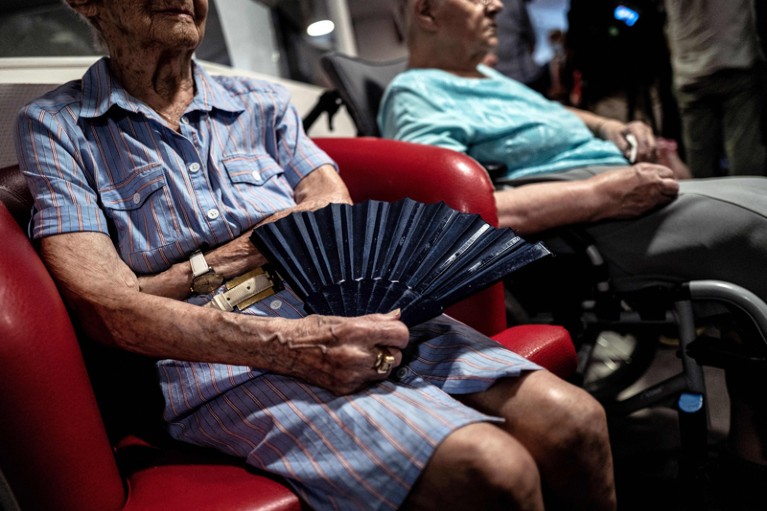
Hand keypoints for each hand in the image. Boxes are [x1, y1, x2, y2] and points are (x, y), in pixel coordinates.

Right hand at [274, 309, 408, 394]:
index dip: (399, 334)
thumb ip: (375, 320)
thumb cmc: (314, 329)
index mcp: (357, 332)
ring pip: (385, 372)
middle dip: (389, 350)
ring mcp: (351, 375)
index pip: (400, 335)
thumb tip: (398, 315)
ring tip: (362, 356)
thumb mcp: (344, 319)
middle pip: (396, 357)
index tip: (392, 334)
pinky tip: (349, 367)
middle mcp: (356, 355)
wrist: (285, 349)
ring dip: (379, 364)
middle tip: (375, 345)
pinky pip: (368, 383)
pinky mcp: (345, 388)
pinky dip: (364, 375)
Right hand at [592, 163, 678, 220]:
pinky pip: (657, 207)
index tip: (660, 181)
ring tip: (653, 198)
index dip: (665, 177)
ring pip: (669, 198)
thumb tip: (650, 178)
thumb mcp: (626, 172)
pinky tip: (644, 204)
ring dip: (664, 197)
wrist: (596, 198)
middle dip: (669, 188)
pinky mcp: (645, 210)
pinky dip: (655, 205)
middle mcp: (652, 183)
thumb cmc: (605, 184)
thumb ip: (642, 174)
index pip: (668, 173)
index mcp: (646, 170)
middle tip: (661, 190)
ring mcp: (650, 198)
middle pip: (674, 186)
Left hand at [599, 120, 657, 162]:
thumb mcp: (615, 139)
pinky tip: (646, 165)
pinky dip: (651, 158)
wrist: (617, 130)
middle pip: (652, 145)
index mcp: (636, 127)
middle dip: (647, 158)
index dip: (642, 153)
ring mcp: (650, 134)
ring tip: (644, 168)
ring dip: (651, 159)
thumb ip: (622, 146)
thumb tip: (630, 156)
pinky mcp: (652, 140)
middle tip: (641, 167)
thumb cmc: (615, 135)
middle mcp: (646, 129)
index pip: (643, 141)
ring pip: (655, 149)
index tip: (637, 162)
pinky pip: (654, 151)